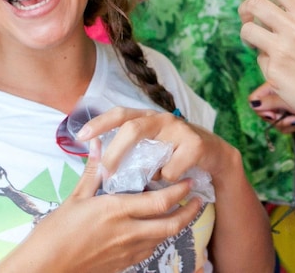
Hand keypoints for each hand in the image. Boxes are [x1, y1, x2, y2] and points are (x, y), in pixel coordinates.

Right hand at [0, 138, 202, 271]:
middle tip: (198, 199)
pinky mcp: (123, 264)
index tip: (188, 181)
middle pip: (171, 224)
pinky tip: (158, 230)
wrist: (44, 268)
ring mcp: (127, 251)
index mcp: (116, 211)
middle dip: (189, 211)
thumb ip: (93, 172)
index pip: (160, 201)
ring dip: (176, 225)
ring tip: (182, 212)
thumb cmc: (55, 233)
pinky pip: (150, 250)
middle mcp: (127, 232)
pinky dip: (159, 238)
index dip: (179, 191)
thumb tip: (98, 144)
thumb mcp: (75, 198)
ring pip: (163, 238)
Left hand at [77, 107, 237, 183]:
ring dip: (148, 173)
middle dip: (115, 152)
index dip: (99, 123)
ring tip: (151, 181)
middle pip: (133, 128)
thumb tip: (96, 161)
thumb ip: (128, 151)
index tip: (80, 136)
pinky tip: (175, 179)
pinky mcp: (196, 145)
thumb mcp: (150, 150)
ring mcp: (180, 130)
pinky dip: (167, 181)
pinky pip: (171, 171)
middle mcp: (162, 119)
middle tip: (105, 173)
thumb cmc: (175, 155)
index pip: (120, 114)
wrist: (214, 157)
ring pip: (153, 153)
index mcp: (147, 118)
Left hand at [238, 0, 294, 129]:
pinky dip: (263, 61)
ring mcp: (284, 46)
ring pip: (248, 28)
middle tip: (246, 17)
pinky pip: (258, 57)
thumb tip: (268, 2)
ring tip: (256, 43)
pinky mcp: (274, 67)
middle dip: (244, 8)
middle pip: (255, 2)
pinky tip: (279, 69)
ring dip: (247, 34)